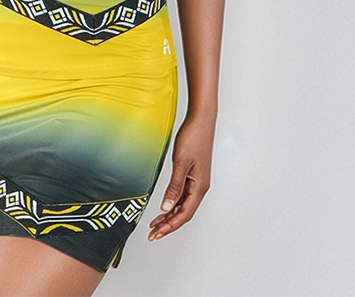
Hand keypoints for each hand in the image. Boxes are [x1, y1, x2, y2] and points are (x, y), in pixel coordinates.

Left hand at [148, 113, 214, 240]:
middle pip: (183, 213)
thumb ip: (174, 186)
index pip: (184, 214)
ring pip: (183, 205)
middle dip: (168, 225)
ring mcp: (197, 181)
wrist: (201, 120)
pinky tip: (165, 206)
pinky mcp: (193, 175)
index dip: (170, 226)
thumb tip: (167, 207)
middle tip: (153, 234)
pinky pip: (183, 195)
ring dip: (170, 216)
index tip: (157, 233)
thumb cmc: (193, 138)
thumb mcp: (181, 163)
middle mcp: (200, 187)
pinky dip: (173, 203)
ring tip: (155, 224)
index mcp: (200, 187)